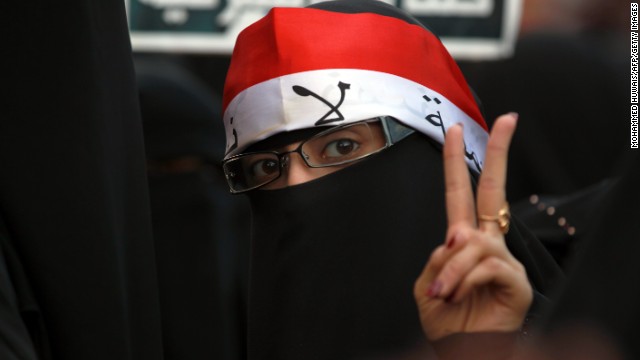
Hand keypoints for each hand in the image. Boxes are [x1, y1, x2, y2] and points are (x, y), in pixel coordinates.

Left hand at [414, 113, 531, 340]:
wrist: (459, 348)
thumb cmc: (445, 318)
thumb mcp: (428, 282)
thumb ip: (439, 257)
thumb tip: (459, 237)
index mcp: (462, 238)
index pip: (461, 193)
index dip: (457, 162)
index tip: (455, 129)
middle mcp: (486, 242)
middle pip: (493, 190)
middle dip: (499, 153)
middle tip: (508, 119)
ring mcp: (504, 259)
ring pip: (475, 242)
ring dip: (451, 269)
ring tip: (441, 293)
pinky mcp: (516, 280)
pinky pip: (486, 265)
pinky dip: (464, 280)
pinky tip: (457, 295)